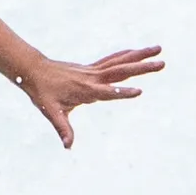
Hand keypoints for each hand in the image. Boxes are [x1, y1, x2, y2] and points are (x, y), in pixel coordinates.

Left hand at [17, 45, 163, 146]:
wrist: (33, 71)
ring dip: (140, 56)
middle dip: (141, 68)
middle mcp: (92, 78)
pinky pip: (112, 59)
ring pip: (120, 61)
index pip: (107, 93)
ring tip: (159, 49)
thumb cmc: (43, 93)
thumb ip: (62, 128)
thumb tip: (68, 146)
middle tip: (162, 63)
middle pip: (120, 72)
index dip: (121, 93)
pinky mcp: (92, 68)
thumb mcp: (50, 112)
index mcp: (85, 91)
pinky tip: (138, 51)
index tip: (139, 91)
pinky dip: (126, 54)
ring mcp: (93, 71)